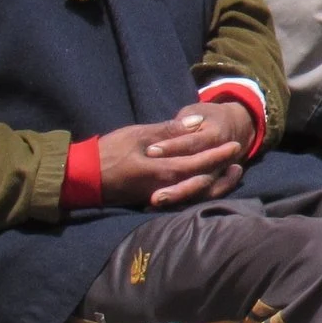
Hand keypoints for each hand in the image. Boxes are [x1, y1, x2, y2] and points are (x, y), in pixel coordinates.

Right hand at [96, 109, 247, 208]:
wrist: (83, 177)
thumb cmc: (109, 152)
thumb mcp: (138, 135)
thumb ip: (169, 131)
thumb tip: (197, 122)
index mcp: (162, 171)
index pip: (199, 164)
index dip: (218, 154)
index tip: (235, 144)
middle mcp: (165, 188)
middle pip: (202, 182)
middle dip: (222, 170)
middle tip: (238, 159)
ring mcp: (159, 196)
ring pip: (195, 193)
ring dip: (215, 182)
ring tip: (230, 171)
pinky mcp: (152, 200)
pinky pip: (183, 197)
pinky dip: (198, 188)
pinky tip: (206, 180)